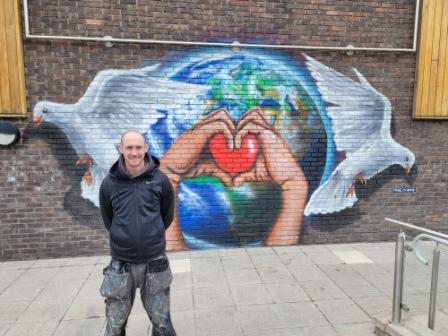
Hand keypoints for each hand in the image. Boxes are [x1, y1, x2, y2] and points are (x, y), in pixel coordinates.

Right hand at [160, 109, 235, 249]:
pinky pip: (220, 125)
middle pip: (223, 113)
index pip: (223, 119)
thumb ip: (222, 173)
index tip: (240, 143)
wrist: (172, 170)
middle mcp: (203, 125)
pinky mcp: (199, 131)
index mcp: (206, 130)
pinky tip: (232, 148)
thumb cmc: (189, 169)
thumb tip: (233, 183)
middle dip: (234, 124)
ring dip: (233, 128)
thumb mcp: (210, 169)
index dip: (233, 127)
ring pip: (223, 115)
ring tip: (236, 145)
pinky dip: (229, 135)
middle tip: (240, 142)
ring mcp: (200, 126)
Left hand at [233, 108, 307, 244]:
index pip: (254, 119)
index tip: (232, 140)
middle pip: (254, 111)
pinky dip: (239, 134)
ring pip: (252, 114)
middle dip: (240, 120)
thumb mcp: (254, 174)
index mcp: (266, 134)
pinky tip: (236, 147)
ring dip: (239, 124)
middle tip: (232, 137)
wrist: (288, 177)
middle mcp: (269, 129)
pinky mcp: (269, 134)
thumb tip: (234, 183)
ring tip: (234, 141)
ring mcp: (270, 130)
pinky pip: (250, 125)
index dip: (242, 124)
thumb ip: (244, 175)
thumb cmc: (273, 176)